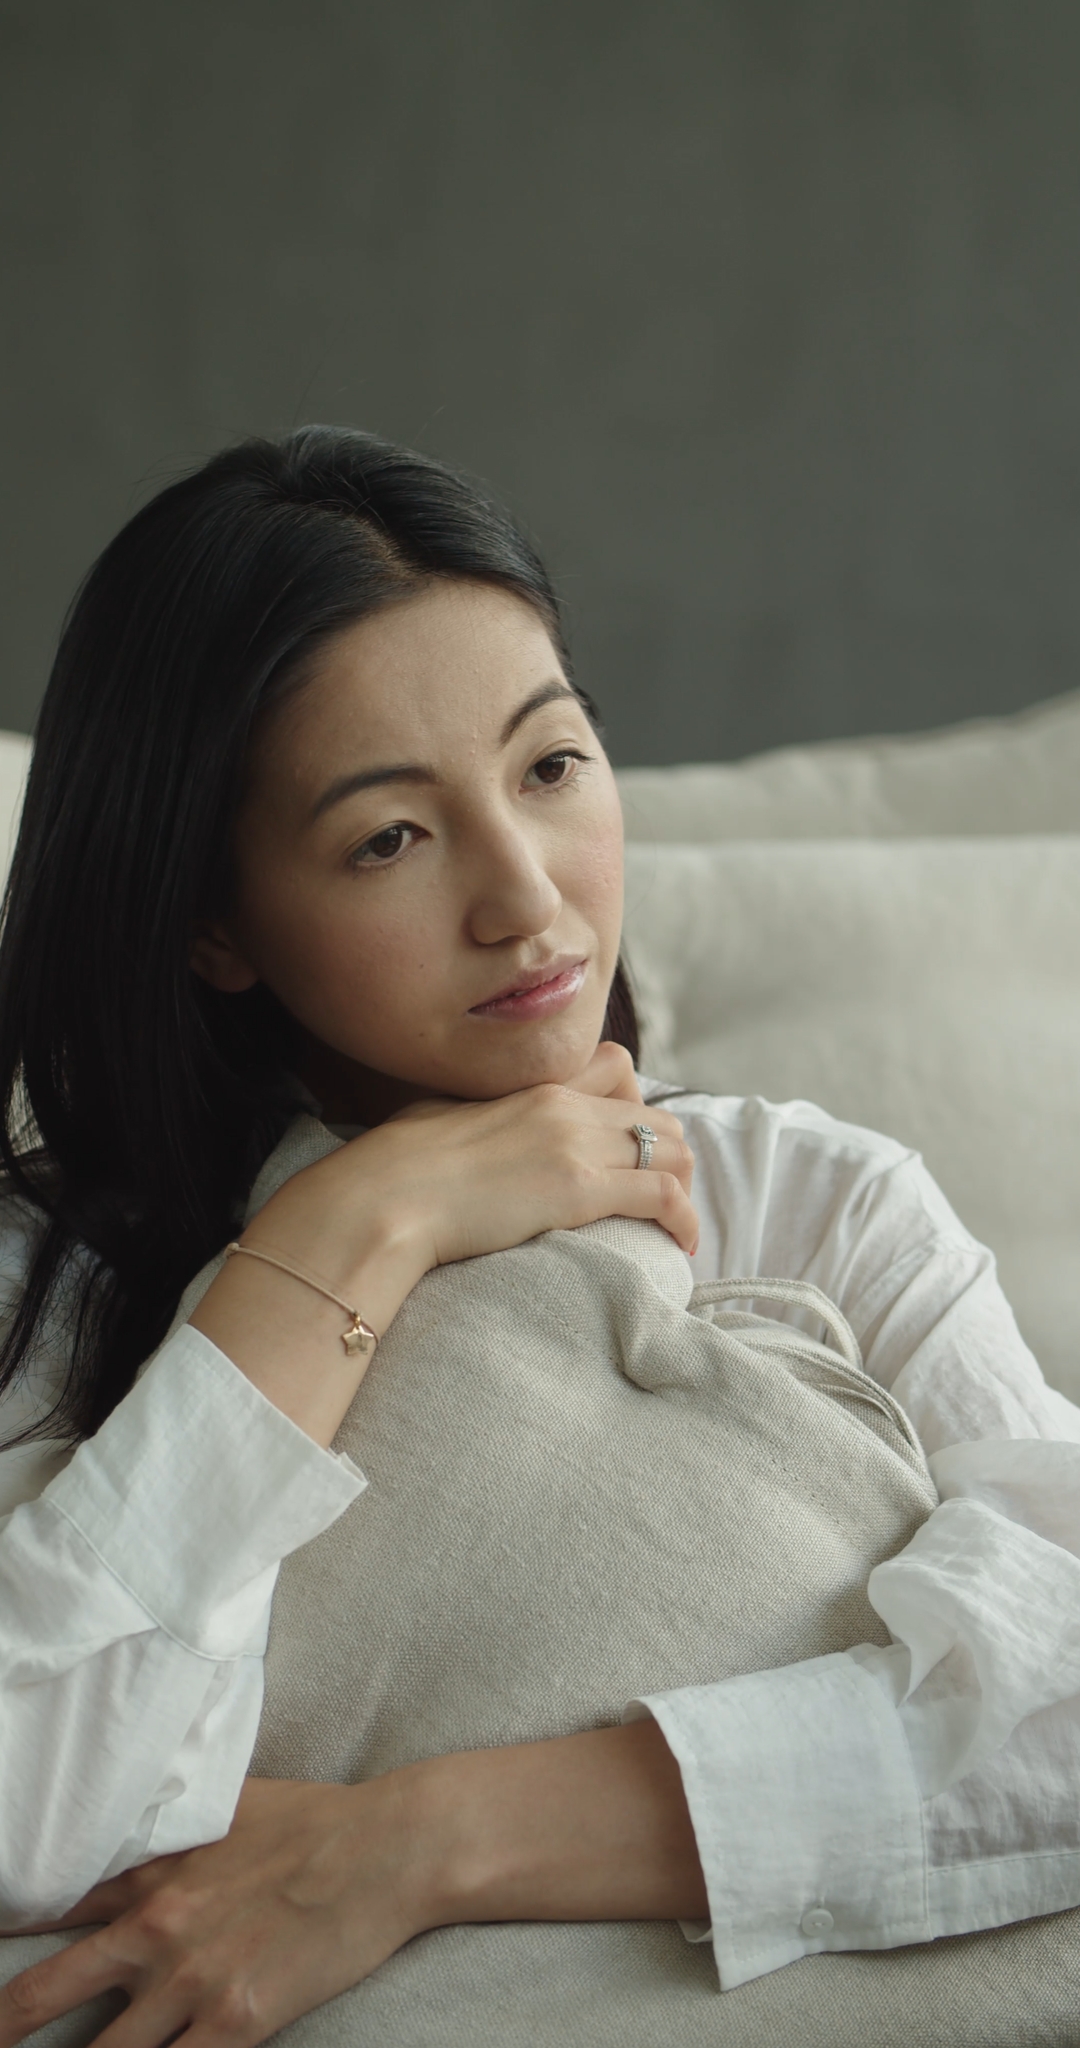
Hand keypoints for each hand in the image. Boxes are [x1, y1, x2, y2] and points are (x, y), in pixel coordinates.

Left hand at [0, 1727, 706, 2047]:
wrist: (387, 1847)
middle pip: (47, 1991)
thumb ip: (175, 1823)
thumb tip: (142, 1816)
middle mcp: (156, 1926)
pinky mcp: (235, 2021)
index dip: (12, 1927)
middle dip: (9, 2021)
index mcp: (153, 1869)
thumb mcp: (230, 1805)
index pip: (54, 1905)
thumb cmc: (317, 1820)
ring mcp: (191, 1980)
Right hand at [263, 1039, 697, 1279]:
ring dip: (683, 1187)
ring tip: (675, 1224)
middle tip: (660, 1195)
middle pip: (656, 1114)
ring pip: (672, 1151)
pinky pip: (662, 1195)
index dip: (634, 1106)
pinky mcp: (579, 1189)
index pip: (619, 1067)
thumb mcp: (444, 1115)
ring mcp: (575, 1144)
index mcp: (534, 1085)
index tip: (628, 1147)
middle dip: (669, 1155)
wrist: (385, 1195)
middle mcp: (565, 1105)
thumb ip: (477, 1115)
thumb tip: (468, 1135)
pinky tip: (681, 1244)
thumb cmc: (397, 1167)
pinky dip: (683, 1219)